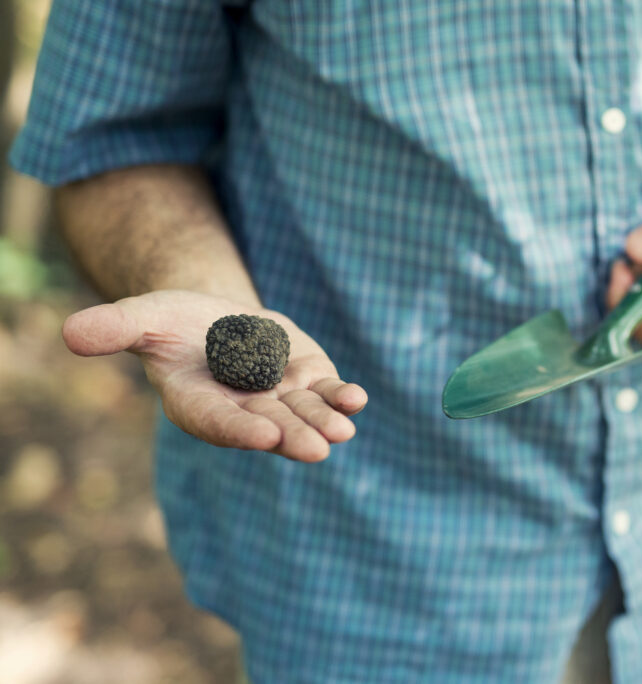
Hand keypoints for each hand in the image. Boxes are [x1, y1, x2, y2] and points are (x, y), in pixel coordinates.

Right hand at [62, 290, 366, 461]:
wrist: (215, 319)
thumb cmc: (173, 322)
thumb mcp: (144, 318)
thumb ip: (116, 329)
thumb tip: (71, 332)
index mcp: (199, 405)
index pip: (218, 422)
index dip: (240, 428)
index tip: (264, 433)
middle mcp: (242, 410)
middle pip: (270, 426)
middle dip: (293, 436)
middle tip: (316, 450)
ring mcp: (279, 398)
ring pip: (304, 414)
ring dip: (324, 422)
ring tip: (343, 431)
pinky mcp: (307, 381)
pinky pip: (327, 393)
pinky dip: (343, 397)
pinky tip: (357, 399)